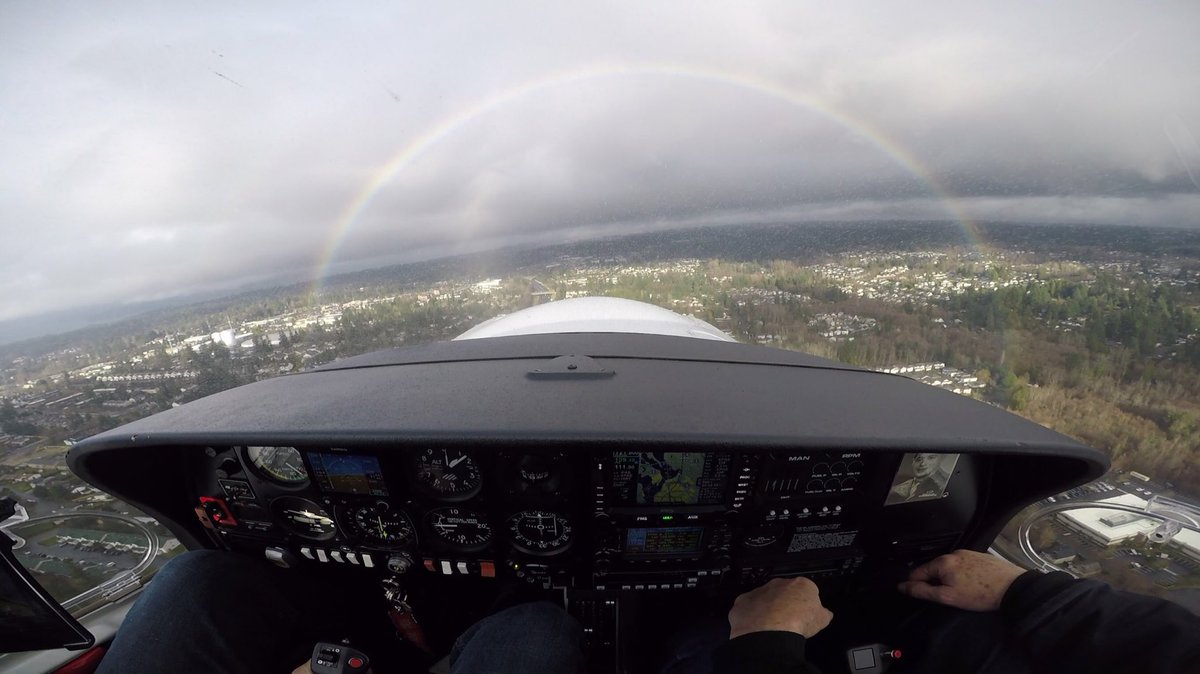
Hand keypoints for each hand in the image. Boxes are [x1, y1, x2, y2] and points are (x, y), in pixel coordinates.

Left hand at [728, 577, 833, 638]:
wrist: (770, 632)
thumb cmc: (797, 623)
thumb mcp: (822, 620)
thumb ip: (823, 613)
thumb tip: (825, 613)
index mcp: (801, 584)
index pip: (807, 589)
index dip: (807, 603)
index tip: (805, 613)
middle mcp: (779, 583)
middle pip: (784, 591)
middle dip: (785, 603)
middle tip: (788, 620)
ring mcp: (760, 591)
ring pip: (764, 597)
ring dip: (767, 609)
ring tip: (771, 627)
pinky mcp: (743, 601)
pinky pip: (747, 607)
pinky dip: (750, 616)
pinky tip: (755, 627)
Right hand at [897, 549, 1025, 610]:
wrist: (1013, 587)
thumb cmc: (980, 594)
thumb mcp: (948, 597)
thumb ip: (923, 591)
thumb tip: (902, 586)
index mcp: (942, 562)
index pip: (917, 572)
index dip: (916, 586)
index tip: (923, 596)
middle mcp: (953, 554)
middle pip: (933, 569)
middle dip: (934, 582)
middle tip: (946, 597)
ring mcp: (967, 553)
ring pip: (949, 567)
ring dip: (948, 577)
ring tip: (960, 592)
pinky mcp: (980, 556)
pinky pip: (963, 565)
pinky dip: (961, 574)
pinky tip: (971, 584)